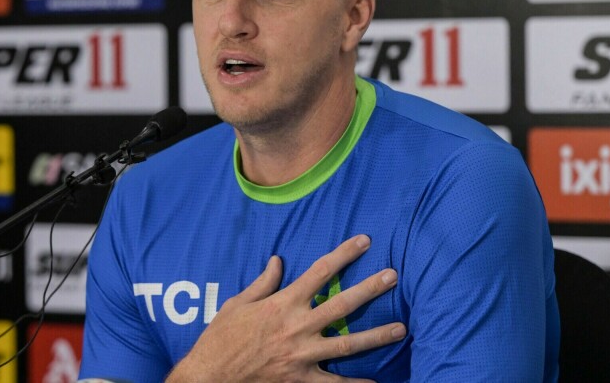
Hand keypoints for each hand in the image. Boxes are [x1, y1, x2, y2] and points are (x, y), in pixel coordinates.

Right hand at [166, 235, 405, 382]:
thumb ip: (263, 282)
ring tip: (400, 329)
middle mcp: (297, 326)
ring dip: (376, 335)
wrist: (208, 376)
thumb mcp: (237, 303)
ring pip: (347, 343)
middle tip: (393, 276)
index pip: (320, 271)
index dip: (344, 254)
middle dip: (370, 288)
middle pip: (342, 303)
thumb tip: (278, 260)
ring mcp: (302, 355)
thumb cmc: (220, 338)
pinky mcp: (300, 380)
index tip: (364, 241)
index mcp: (283, 303)